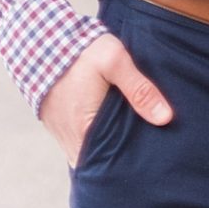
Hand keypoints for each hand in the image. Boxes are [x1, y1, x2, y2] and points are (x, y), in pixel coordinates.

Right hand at [40, 32, 171, 168]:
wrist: (42, 40)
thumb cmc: (80, 51)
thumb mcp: (114, 61)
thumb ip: (139, 89)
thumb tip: (165, 117)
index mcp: (84, 134)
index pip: (111, 167)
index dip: (132, 165)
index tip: (151, 163)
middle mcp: (71, 143)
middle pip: (102, 165)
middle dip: (122, 161)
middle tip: (147, 155)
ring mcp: (63, 137)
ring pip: (91, 155)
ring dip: (108, 150)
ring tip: (133, 141)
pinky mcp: (59, 127)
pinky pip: (81, 144)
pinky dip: (96, 140)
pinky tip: (112, 129)